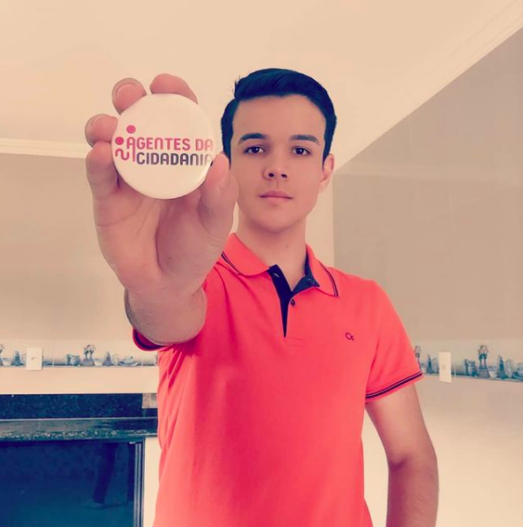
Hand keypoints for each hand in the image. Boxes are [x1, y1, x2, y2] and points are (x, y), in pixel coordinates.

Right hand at [84, 74, 237, 295]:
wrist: (169, 284)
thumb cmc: (195, 249)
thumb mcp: (216, 223)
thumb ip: (220, 196)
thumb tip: (220, 160)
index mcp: (183, 163)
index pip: (178, 121)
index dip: (173, 98)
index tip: (166, 85)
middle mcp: (154, 164)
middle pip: (139, 121)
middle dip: (131, 100)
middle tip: (130, 96)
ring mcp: (128, 180)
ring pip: (111, 141)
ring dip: (107, 126)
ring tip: (111, 128)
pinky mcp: (108, 200)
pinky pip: (99, 175)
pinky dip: (98, 160)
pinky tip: (103, 153)